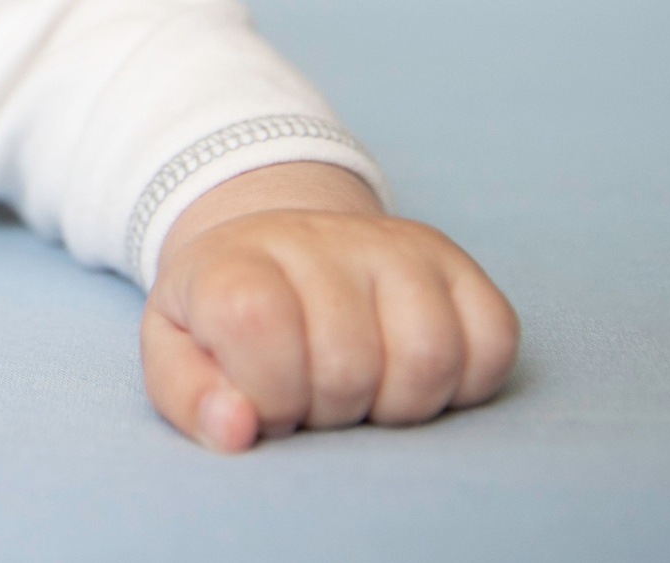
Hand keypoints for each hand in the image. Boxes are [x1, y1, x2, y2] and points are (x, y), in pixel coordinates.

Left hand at [142, 163, 516, 451]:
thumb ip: (188, 398)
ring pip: (429, 357)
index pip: (261, 326)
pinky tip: (410, 376)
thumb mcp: (175, 353)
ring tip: (361, 394)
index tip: (262, 400)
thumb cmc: (223, 318)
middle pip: (350, 363)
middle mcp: (320, 239)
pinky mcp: (455, 263)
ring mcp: (395, 246)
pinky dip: (463, 384)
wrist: (275, 248)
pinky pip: (494, 340)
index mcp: (237, 261)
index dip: (268, 394)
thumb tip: (236, 429)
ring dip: (397, 406)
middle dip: (329, 411)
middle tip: (311, 398)